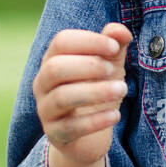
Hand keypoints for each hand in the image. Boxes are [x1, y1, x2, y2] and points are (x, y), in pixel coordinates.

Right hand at [33, 24, 133, 166]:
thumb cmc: (96, 91)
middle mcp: (43, 83)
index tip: (115, 47)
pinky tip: (116, 115)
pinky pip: (71, 127)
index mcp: (53, 60)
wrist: (89, 136)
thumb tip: (121, 30)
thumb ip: (113, 46)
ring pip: (62, 97)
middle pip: (55, 68)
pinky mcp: (55, 134)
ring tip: (122, 90)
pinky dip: (96, 120)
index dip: (89, 41)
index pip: (61, 42)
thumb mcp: (109, 66)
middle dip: (89, 66)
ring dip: (96, 91)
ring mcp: (46, 110)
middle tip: (115, 70)